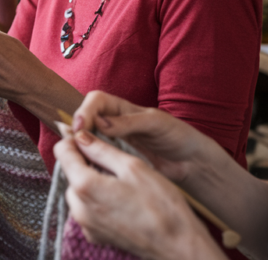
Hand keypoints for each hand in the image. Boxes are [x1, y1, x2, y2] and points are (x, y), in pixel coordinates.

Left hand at [54, 129, 219, 259]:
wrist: (178, 246)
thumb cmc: (161, 205)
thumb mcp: (133, 167)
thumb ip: (101, 149)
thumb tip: (81, 136)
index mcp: (85, 186)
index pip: (62, 152)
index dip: (74, 139)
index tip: (89, 136)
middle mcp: (78, 208)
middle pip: (70, 173)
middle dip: (85, 161)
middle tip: (113, 159)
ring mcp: (86, 225)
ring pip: (79, 191)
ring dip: (92, 181)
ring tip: (121, 181)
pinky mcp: (95, 235)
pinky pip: (88, 209)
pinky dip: (98, 199)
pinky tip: (121, 199)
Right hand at [71, 92, 216, 185]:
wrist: (191, 162)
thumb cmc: (178, 136)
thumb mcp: (156, 124)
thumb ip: (130, 122)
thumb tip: (100, 124)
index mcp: (122, 108)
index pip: (96, 101)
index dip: (85, 110)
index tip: (80, 126)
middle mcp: (113, 124)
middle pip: (85, 119)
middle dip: (77, 129)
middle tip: (76, 143)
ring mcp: (113, 143)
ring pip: (87, 140)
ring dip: (80, 146)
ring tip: (78, 155)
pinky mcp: (115, 161)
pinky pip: (96, 158)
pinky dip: (89, 161)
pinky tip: (88, 167)